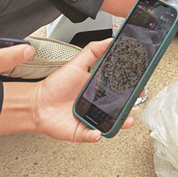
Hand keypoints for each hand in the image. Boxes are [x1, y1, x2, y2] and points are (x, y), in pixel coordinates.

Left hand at [0, 39, 132, 141]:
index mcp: (98, 89)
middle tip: (135, 102)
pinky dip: (95, 135)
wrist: (37, 104)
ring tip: (125, 120)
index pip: (119, 89)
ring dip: (119, 123)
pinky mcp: (81, 132)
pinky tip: (97, 131)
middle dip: (130, 107)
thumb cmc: (55, 86)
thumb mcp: (76, 64)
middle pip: (119, 107)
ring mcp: (91, 119)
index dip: (131, 87)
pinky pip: (91, 135)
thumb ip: (93, 51)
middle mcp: (97, 105)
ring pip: (110, 123)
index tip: (140, 84)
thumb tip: (109, 40)